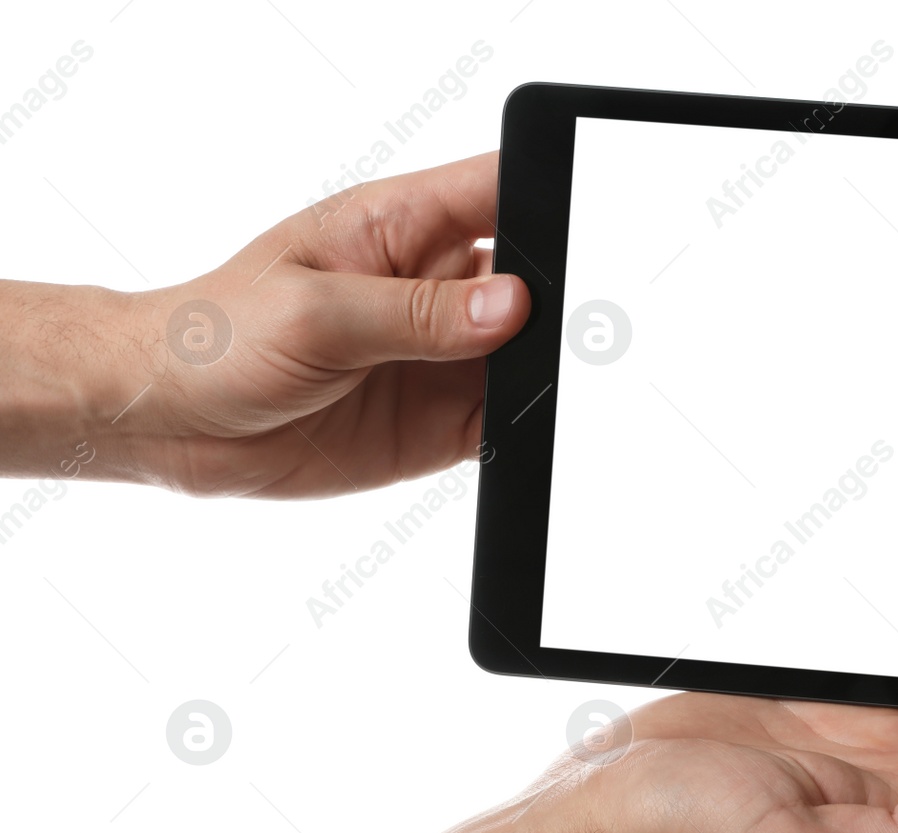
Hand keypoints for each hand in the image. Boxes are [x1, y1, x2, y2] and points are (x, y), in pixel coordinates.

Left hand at [110, 152, 530, 496]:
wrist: (167, 420)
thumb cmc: (216, 337)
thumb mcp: (317, 315)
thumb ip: (419, 313)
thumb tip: (513, 305)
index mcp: (402, 225)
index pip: (497, 189)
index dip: (548, 196)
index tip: (584, 234)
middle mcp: (434, 285)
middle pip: (533, 274)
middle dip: (560, 299)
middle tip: (563, 332)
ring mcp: (442, 356)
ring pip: (529, 354)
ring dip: (545, 371)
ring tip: (537, 387)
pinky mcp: (441, 419)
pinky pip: (505, 420)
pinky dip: (527, 429)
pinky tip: (525, 432)